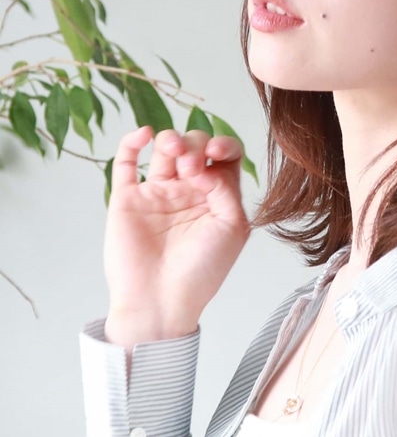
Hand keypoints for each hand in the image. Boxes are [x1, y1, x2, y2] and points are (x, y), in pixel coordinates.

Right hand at [103, 126, 250, 349]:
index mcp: (216, 195)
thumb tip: (208, 165)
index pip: (224, 155)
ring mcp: (157, 193)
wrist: (161, 303)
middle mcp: (188, 190)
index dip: (223, 145)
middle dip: (195, 146)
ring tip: (174, 151)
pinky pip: (125, 162)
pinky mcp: (127, 199)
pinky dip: (132, 142)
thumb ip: (227, 189)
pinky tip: (144, 134)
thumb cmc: (202, 270)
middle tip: (192, 170)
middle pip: (195, 146)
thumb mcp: (232, 226)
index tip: (217, 154)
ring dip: (172, 139)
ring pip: (164, 148)